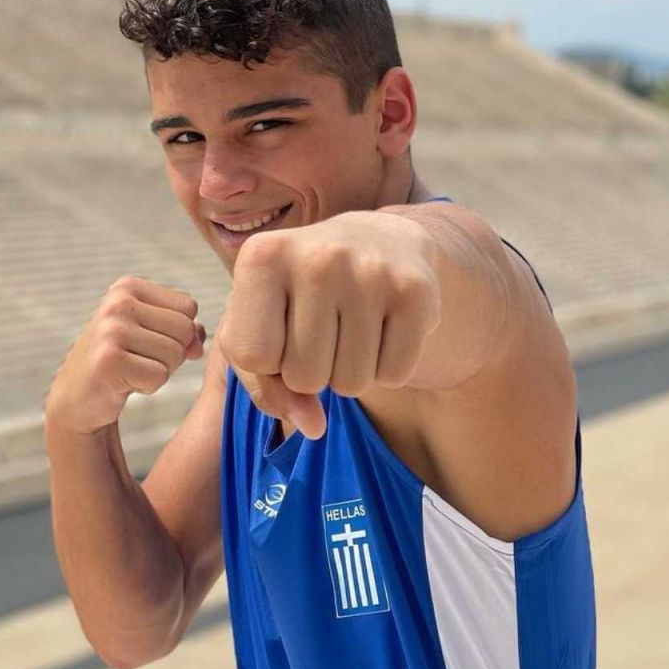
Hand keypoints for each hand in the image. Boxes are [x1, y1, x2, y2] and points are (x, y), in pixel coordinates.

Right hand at [46, 276, 205, 435]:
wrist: (78, 397)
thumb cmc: (122, 361)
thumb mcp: (152, 333)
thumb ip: (185, 328)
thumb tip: (198, 340)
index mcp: (128, 286)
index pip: (189, 306)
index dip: (179, 332)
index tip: (147, 340)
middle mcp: (118, 302)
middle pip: (185, 329)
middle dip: (172, 353)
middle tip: (139, 359)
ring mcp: (111, 330)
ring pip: (175, 353)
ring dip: (160, 371)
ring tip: (131, 369)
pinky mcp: (108, 361)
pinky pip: (159, 376)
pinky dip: (147, 386)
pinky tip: (122, 382)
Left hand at [216, 211, 440, 438]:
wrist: (379, 241)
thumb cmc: (302, 293)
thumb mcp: (262, 325)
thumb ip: (266, 386)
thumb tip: (313, 427)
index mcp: (262, 257)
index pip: (253, 357)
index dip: (269, 360)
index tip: (282, 326)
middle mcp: (316, 256)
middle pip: (305, 377)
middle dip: (312, 371)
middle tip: (324, 329)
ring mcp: (370, 271)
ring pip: (351, 384)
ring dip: (350, 372)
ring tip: (352, 327)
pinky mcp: (415, 292)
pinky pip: (394, 376)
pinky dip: (388, 367)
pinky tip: (383, 327)